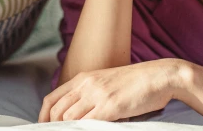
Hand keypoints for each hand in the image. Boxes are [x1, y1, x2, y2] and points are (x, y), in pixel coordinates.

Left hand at [40, 60, 177, 121]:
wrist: (159, 76)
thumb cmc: (136, 83)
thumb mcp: (106, 83)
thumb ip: (90, 94)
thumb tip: (77, 115)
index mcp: (84, 78)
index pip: (52, 98)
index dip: (43, 116)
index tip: (44, 128)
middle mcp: (87, 85)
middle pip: (57, 110)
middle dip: (52, 126)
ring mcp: (98, 95)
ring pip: (69, 118)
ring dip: (67, 129)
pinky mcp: (111, 107)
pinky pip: (88, 123)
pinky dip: (82, 130)